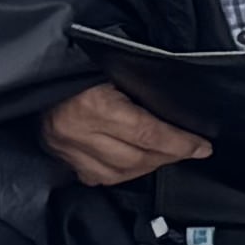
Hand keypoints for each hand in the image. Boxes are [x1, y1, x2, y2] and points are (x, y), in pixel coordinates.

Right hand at [37, 81, 210, 188]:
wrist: (41, 75)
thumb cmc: (82, 67)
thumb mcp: (115, 70)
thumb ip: (143, 90)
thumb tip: (180, 112)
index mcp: (95, 105)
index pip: (147, 133)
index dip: (180, 143)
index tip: (203, 147)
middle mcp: (79, 132)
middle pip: (136, 158)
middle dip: (170, 156)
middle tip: (191, 150)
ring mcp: (67, 150)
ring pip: (118, 174)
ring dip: (148, 167)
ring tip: (168, 156)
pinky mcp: (61, 159)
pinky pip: (97, 177)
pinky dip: (122, 174)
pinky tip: (137, 165)